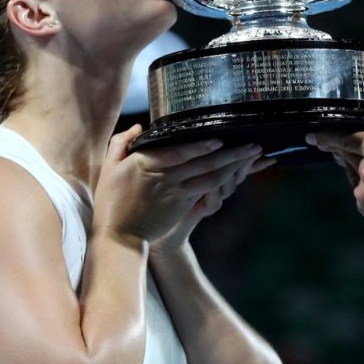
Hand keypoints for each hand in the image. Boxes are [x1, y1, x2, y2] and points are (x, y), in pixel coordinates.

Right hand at [92, 125, 268, 246]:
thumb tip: (138, 127)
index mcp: (145, 164)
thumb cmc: (112, 200)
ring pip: (210, 178)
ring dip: (234, 166)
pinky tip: (238, 173)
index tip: (219, 138)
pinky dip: (224, 181)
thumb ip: (122, 143)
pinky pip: (207, 191)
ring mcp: (176, 192)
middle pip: (202, 163)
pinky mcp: (182, 204)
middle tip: (253, 144)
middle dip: (230, 153)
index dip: (200, 146)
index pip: (178, 152)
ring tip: (253, 156)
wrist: (119, 236)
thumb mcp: (109, 168)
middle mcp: (165, 178)